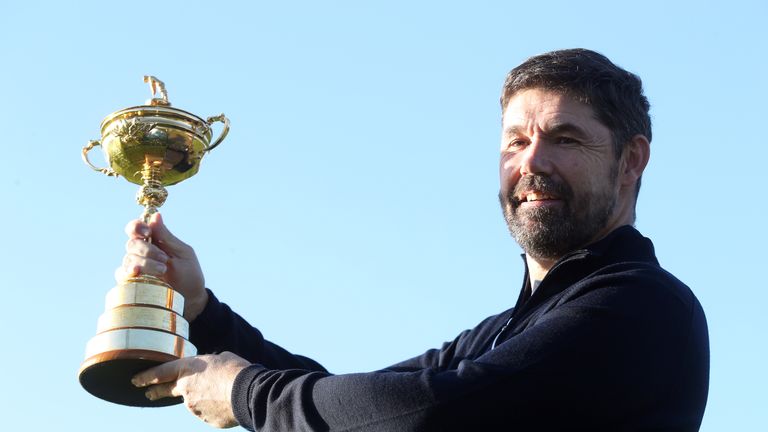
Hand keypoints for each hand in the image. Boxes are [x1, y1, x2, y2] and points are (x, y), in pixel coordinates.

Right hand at [116, 213, 208, 320]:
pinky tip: (139, 276)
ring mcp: (136, 268)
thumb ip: (167, 237)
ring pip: (128, 259)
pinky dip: (129, 274)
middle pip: (132, 244)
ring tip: (162, 271)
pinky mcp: (132, 284)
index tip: (147, 232)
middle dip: (147, 250)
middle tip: (164, 259)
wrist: (191, 300)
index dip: (137, 227)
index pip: (136, 228)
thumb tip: (156, 215)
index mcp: (154, 242)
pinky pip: (122, 275)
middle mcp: (142, 253)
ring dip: (145, 263)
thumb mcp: (182, 253)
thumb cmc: (189, 275)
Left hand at [132, 352, 250, 427]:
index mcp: (188, 369)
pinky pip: (209, 412)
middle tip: (148, 394)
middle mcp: (186, 389)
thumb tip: (212, 374)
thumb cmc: (236, 371)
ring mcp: (193, 407)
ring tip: (226, 390)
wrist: (247, 392)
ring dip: (206, 397)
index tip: (136, 381)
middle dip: (155, 392)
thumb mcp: (221, 359)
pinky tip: (228, 401)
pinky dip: (216, 408)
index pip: (161, 373)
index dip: (147, 376)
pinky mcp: (205, 419)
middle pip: (166, 391)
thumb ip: (210, 367)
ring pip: (197, 401)